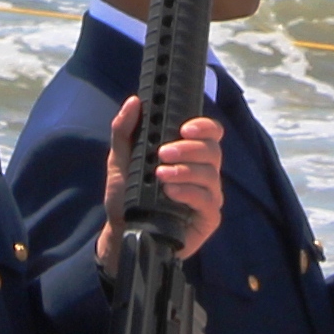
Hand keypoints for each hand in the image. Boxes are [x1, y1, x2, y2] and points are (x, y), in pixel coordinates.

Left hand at [88, 104, 228, 265]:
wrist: (122, 231)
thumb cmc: (127, 195)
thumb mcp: (120, 160)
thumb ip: (124, 131)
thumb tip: (134, 102)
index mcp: (189, 154)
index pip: (210, 133)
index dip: (204, 126)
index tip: (184, 128)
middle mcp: (203, 172)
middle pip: (213, 151)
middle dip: (189, 149)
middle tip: (163, 153)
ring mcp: (208, 195)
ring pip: (211, 174)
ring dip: (186, 170)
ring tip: (161, 175)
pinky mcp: (208, 218)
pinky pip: (208, 200)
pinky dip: (189, 193)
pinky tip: (170, 192)